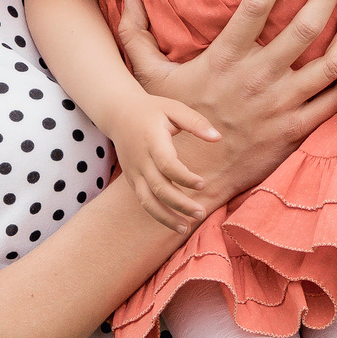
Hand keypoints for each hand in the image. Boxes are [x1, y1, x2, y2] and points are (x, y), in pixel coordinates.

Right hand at [109, 92, 222, 229]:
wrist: (118, 113)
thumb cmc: (152, 110)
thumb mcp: (174, 108)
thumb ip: (196, 122)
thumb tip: (218, 138)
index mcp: (152, 140)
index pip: (166, 164)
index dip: (184, 177)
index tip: (202, 184)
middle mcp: (140, 159)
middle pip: (158, 188)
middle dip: (179, 204)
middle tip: (201, 213)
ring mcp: (134, 171)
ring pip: (147, 201)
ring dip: (165, 217)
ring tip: (186, 228)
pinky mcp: (132, 179)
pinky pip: (143, 201)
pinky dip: (157, 214)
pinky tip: (174, 223)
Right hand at [116, 0, 336, 211]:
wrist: (193, 176)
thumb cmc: (173, 122)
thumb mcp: (149, 76)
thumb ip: (135, 33)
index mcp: (225, 58)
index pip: (257, 5)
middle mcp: (258, 78)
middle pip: (304, 27)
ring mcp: (281, 104)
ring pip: (331, 62)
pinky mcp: (297, 127)